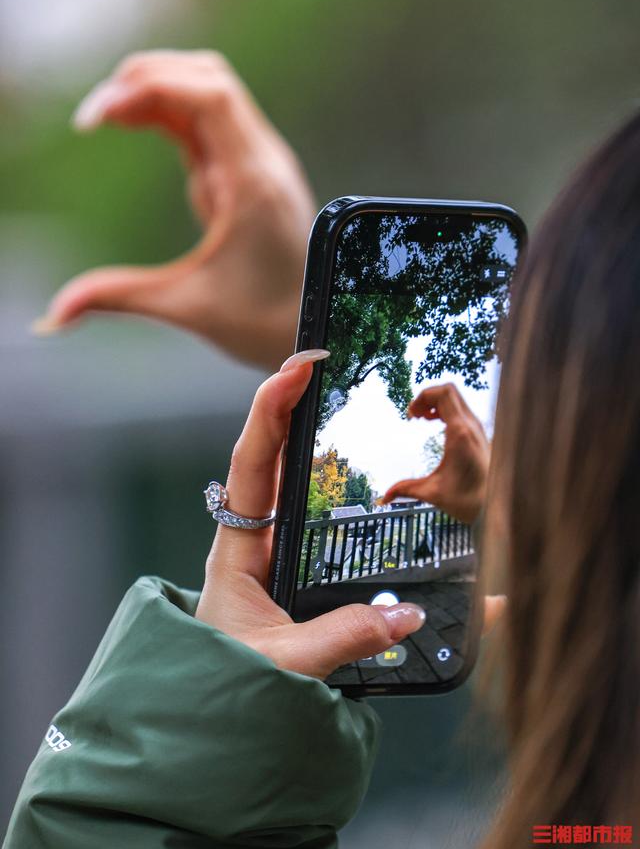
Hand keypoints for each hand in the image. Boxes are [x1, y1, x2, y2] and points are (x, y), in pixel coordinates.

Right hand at [32, 50, 315, 370]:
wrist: (317, 329)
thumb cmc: (265, 323)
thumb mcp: (187, 306)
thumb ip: (121, 297)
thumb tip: (55, 314)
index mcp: (253, 182)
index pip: (210, 95)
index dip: (150, 86)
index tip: (98, 117)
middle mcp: (262, 160)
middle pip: (206, 78)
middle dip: (146, 80)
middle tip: (94, 118)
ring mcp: (258, 162)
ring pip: (209, 93)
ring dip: (158, 92)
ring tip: (108, 120)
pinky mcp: (248, 173)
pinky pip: (209, 124)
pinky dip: (170, 114)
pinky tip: (135, 125)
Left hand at [196, 349, 426, 680]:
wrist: (206, 722)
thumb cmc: (225, 688)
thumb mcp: (285, 665)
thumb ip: (343, 638)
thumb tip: (406, 614)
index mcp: (239, 550)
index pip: (252, 462)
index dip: (272, 409)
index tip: (298, 366)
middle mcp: (253, 540)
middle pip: (270, 456)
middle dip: (291, 406)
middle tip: (323, 366)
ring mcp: (272, 553)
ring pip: (289, 482)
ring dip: (309, 439)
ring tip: (337, 400)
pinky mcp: (292, 571)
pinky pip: (310, 516)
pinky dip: (328, 486)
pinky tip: (351, 471)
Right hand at [381, 383, 489, 524]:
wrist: (497, 508)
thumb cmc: (468, 500)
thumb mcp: (433, 493)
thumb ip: (406, 490)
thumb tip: (384, 497)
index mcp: (459, 433)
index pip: (442, 394)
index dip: (422, 397)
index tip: (411, 416)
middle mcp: (472, 426)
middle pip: (449, 390)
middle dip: (427, 397)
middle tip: (415, 415)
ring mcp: (479, 428)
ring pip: (457, 398)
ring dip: (437, 403)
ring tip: (424, 419)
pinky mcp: (481, 434)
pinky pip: (463, 409)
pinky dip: (447, 410)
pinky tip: (438, 425)